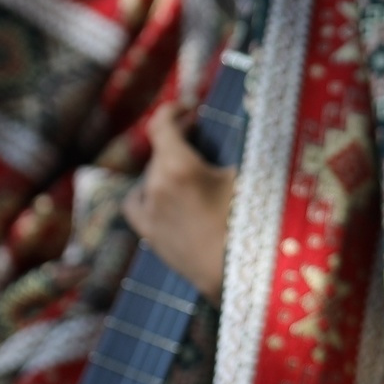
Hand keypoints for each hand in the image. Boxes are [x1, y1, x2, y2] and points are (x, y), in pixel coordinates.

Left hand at [122, 100, 235, 298]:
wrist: (235, 276)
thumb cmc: (247, 225)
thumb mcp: (248, 180)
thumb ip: (236, 152)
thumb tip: (247, 130)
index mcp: (178, 166)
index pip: (161, 124)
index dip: (173, 110)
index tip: (188, 108)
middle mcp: (156, 184)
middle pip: (161, 150)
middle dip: (179, 140)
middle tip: (201, 138)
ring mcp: (149, 210)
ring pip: (152, 175)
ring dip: (168, 167)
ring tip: (190, 172)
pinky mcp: (148, 232)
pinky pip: (135, 202)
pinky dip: (146, 192)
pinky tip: (159, 193)